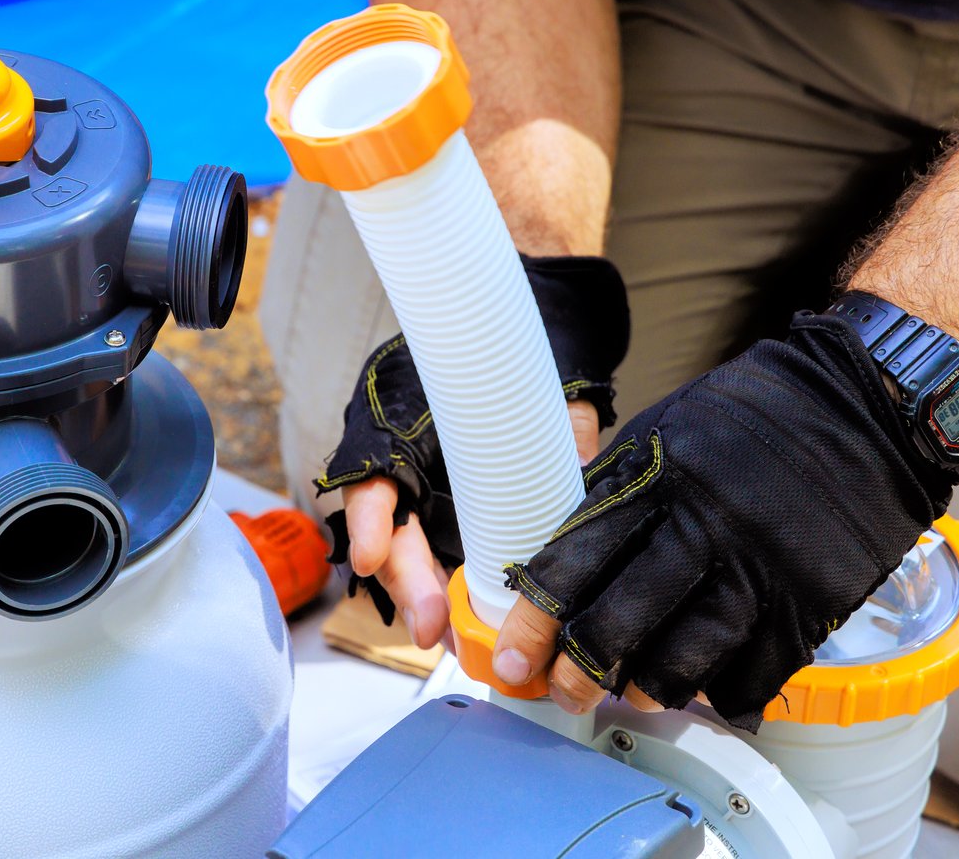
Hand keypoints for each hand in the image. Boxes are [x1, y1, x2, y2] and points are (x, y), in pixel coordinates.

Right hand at [317, 256, 629, 649]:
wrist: (536, 321)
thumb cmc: (532, 345)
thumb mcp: (551, 383)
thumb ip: (566, 428)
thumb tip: (589, 476)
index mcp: (406, 414)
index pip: (371, 469)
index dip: (369, 517)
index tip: (370, 556)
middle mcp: (402, 452)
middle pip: (385, 525)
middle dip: (405, 579)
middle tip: (431, 625)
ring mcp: (421, 482)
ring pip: (403, 546)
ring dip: (422, 593)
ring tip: (449, 637)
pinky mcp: (445, 504)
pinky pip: (429, 549)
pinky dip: (440, 586)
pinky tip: (459, 619)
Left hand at [495, 312, 954, 728]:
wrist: (867, 402)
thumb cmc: (755, 416)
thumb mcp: (668, 430)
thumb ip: (614, 491)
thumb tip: (556, 552)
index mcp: (660, 479)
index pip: (577, 559)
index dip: (536, 618)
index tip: (514, 658)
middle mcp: (707, 526)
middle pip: (623, 619)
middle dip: (580, 669)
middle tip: (562, 692)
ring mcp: (763, 568)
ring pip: (686, 656)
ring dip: (647, 687)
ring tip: (630, 694)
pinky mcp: (812, 601)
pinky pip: (755, 672)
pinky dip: (720, 692)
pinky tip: (700, 692)